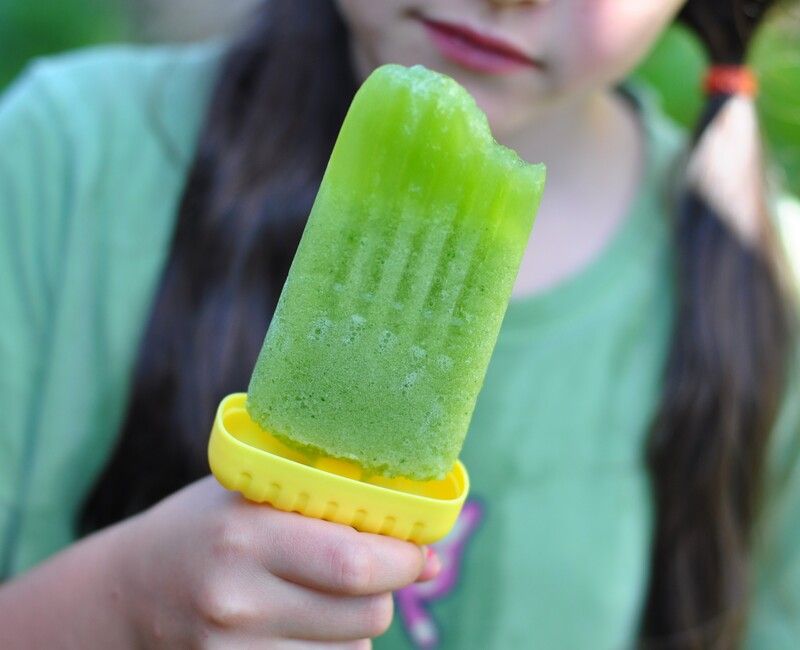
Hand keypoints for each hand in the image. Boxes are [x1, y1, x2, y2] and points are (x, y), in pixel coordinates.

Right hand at [113, 476, 438, 647]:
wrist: (127, 591)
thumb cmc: (205, 527)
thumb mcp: (256, 493)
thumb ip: (335, 510)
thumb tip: (431, 558)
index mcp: (246, 535)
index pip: (355, 562)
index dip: (404, 559)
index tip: (418, 550)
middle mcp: (238, 600)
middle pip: (366, 614)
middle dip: (387, 589)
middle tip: (374, 569)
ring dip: (357, 625)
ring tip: (321, 595)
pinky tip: (304, 626)